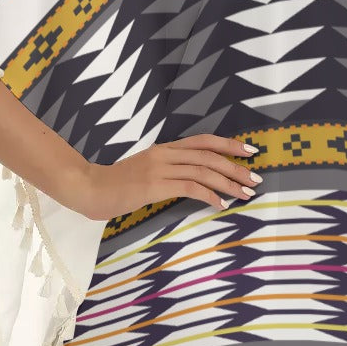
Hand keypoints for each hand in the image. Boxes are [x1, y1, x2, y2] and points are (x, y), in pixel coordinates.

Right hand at [69, 134, 262, 220]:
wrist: (89, 188)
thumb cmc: (116, 185)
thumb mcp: (145, 171)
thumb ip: (167, 171)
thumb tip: (193, 180)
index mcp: (164, 148)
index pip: (203, 141)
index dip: (228, 144)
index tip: (250, 151)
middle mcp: (165, 154)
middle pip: (208, 156)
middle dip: (235, 167)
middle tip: (256, 178)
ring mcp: (159, 168)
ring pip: (203, 171)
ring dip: (228, 183)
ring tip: (245, 193)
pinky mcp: (154, 185)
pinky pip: (189, 187)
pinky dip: (209, 195)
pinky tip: (220, 204)